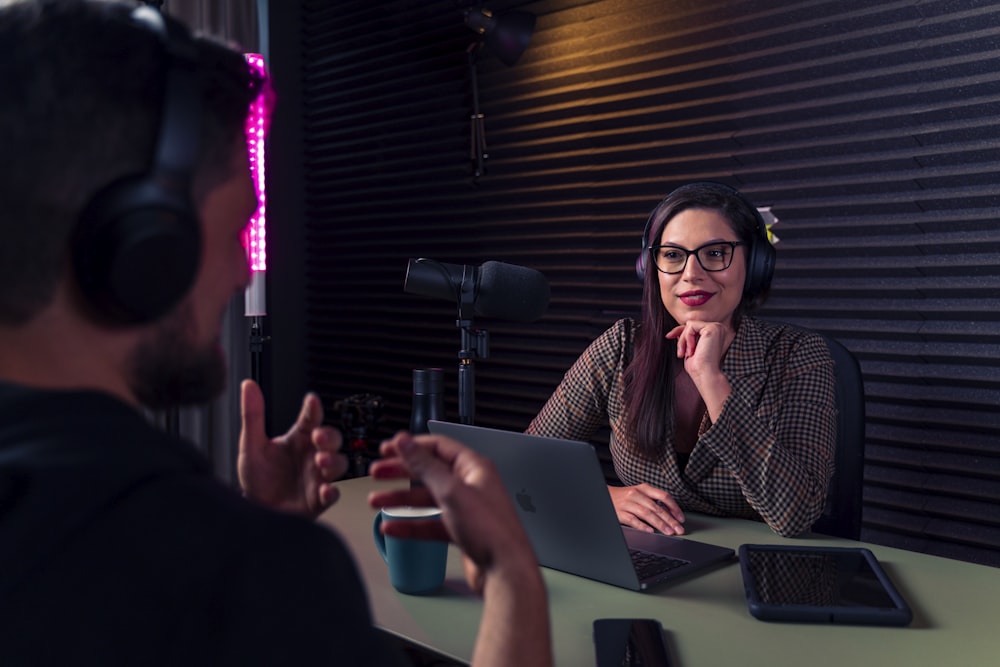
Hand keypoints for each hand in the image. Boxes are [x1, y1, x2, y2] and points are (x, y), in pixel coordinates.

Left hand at [238, 379, 346, 516]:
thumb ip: (252, 415)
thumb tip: (248, 386)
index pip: (310, 419)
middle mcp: (311, 455)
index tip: (311, 400)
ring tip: (321, 462)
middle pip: (333, 439)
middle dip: (330, 436)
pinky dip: (332, 492)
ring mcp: (317, 477)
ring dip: (334, 461)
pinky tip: (325, 489)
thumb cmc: (257, 477)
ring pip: (339, 464)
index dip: (313, 409)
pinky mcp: (318, 499)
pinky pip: (333, 494)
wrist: (255, 510)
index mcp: (298, 439)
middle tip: (318, 437)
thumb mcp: (251, 445)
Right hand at [369, 431, 552, 666]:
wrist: (505, 571)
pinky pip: (430, 523)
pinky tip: (393, 527)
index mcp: (473, 468)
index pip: (437, 447)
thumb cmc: (490, 530)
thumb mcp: (451, 491)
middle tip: (377, 473)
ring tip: (376, 501)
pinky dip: (411, 524)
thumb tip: (405, 442)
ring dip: (401, 499)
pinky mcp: (461, 531)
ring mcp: (465, 509)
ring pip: (427, 499)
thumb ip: (424, 466)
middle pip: (429, 472)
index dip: (411, 446)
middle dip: (401, 472)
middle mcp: (470, 485)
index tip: (388, 449)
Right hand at [608, 483, 685, 534]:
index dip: (674, 508)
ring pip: (647, 514)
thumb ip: (653, 501)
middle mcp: (636, 494)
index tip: (681, 518)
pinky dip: (642, 526)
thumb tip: (671, 513)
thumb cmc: (625, 497)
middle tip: (678, 529)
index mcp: (644, 488)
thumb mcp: (640, 494)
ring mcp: (628, 503)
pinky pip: (633, 520)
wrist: (604, 496)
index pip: (663, 496)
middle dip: (670, 520)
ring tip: (668, 532)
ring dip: (660, 524)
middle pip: (657, 507)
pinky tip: (650, 531)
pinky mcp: (620, 513)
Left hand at [666, 320, 733, 419]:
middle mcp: (719, 329)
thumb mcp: (690, 349)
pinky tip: (692, 350)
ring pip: (690, 325)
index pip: (695, 327)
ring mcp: (717, 327)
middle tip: (680, 353)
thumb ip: (687, 339)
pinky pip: (691, 326)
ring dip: (683, 340)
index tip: (668, 336)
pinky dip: (687, 338)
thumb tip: (678, 331)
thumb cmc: (699, 367)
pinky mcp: (712, 328)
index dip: (680, 331)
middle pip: (691, 325)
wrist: (706, 375)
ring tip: (686, 353)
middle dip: (681, 338)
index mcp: (716, 334)